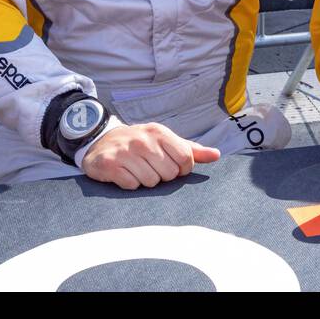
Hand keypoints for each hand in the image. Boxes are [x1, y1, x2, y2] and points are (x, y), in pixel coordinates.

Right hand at [82, 122, 220, 189]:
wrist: (102, 142)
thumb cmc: (141, 144)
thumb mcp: (165, 141)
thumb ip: (191, 150)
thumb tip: (217, 155)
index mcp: (160, 133)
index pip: (186, 158)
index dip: (181, 169)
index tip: (171, 165)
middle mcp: (143, 140)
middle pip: (169, 174)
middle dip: (162, 175)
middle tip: (150, 167)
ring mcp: (126, 151)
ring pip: (151, 182)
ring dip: (145, 181)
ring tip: (136, 169)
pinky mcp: (110, 164)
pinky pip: (132, 185)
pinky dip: (129, 184)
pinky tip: (124, 174)